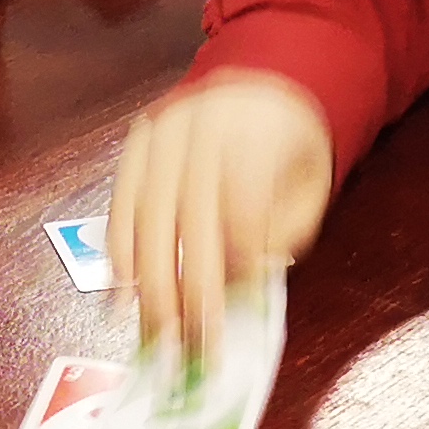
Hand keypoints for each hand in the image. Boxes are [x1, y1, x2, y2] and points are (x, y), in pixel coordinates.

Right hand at [112, 70, 335, 367]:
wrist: (259, 81)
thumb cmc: (289, 147)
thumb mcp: (309, 186)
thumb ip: (284, 233)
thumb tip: (243, 287)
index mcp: (255, 131)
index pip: (240, 204)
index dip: (233, 262)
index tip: (229, 312)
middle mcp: (203, 125)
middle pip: (187, 218)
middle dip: (184, 291)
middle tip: (186, 348)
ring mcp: (163, 130)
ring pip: (146, 215)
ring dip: (146, 284)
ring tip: (152, 338)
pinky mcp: (136, 142)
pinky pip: (120, 202)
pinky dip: (118, 253)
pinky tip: (121, 295)